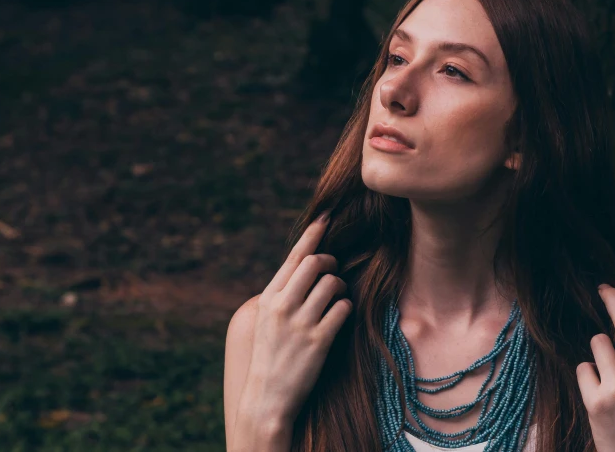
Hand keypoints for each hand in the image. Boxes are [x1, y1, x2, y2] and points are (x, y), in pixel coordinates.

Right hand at [235, 210, 352, 430]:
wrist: (267, 398)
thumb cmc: (271, 356)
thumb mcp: (268, 320)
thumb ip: (284, 293)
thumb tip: (309, 265)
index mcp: (269, 298)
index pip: (294, 257)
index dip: (313, 234)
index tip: (327, 217)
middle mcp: (283, 306)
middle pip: (317, 263)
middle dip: (332, 263)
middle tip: (335, 271)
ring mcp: (301, 323)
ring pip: (333, 283)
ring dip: (341, 287)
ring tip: (337, 298)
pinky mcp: (319, 340)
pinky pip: (343, 308)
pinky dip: (346, 307)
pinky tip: (340, 316)